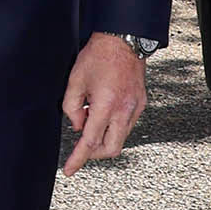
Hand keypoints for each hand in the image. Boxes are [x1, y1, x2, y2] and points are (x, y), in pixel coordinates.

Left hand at [60, 33, 146, 177]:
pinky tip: (103, 109)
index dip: (78, 159)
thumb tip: (77, 126)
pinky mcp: (141, 103)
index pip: (89, 142)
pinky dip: (113, 125)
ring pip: (120, 138)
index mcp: (106, 106)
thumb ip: (71, 108)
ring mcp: (135, 108)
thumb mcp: (75, 80)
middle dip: (94, 152)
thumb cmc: (98, 56)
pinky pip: (127, 125)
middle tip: (82, 142)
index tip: (69, 170)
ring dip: (104, 136)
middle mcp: (124, 111)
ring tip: (92, 115)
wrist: (124, 39)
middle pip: (110, 149)